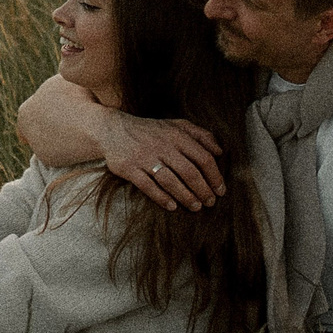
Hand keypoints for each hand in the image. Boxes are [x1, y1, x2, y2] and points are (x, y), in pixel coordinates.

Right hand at [100, 112, 225, 210]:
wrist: (112, 130)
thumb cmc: (151, 131)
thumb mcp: (176, 125)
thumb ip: (201, 135)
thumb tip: (220, 152)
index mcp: (177, 135)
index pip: (203, 158)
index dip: (215, 176)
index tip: (220, 190)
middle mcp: (162, 146)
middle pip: (189, 172)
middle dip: (203, 190)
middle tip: (210, 203)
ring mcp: (144, 157)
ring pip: (170, 181)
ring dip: (186, 196)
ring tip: (195, 207)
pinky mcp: (129, 168)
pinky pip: (148, 186)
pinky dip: (161, 198)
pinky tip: (172, 207)